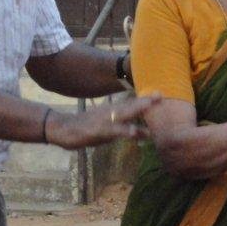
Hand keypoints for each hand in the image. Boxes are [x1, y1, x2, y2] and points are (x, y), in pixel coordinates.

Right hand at [45, 94, 159, 149]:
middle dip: (147, 101)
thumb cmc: (87, 127)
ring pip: (124, 113)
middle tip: (162, 94)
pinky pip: (114, 131)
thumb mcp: (107, 124)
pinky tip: (134, 132)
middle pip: (131, 105)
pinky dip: (125, 131)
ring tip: (151, 105)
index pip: (132, 102)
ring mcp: (105, 120)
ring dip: (138, 109)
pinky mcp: (99, 131)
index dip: (147, 99)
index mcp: (113, 110)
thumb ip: (124, 125)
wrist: (64, 128)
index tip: (162, 93)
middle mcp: (111, 112)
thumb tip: (144, 131)